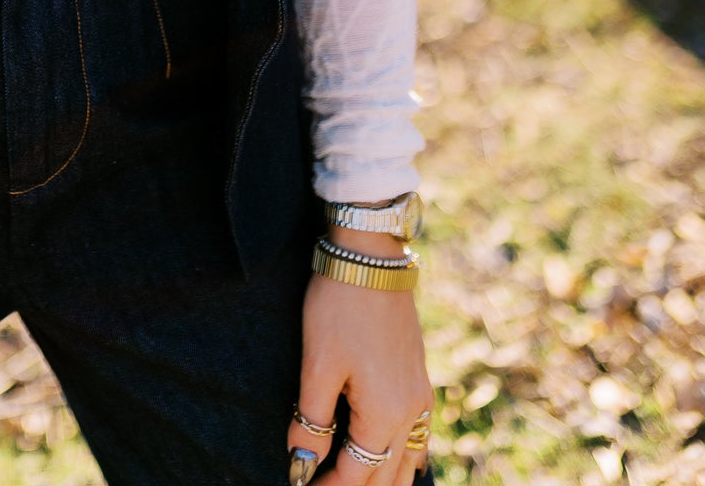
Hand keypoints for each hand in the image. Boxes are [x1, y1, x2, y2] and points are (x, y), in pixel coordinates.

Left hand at [286, 252, 432, 483]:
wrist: (371, 257)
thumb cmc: (339, 307)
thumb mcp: (317, 365)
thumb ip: (311, 420)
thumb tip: (302, 465)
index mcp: (385, 414)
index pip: (356, 473)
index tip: (300, 485)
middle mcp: (410, 412)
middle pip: (385, 475)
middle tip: (321, 484)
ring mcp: (420, 395)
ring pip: (406, 461)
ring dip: (381, 478)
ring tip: (351, 479)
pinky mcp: (419, 378)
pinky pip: (418, 437)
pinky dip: (402, 457)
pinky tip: (388, 456)